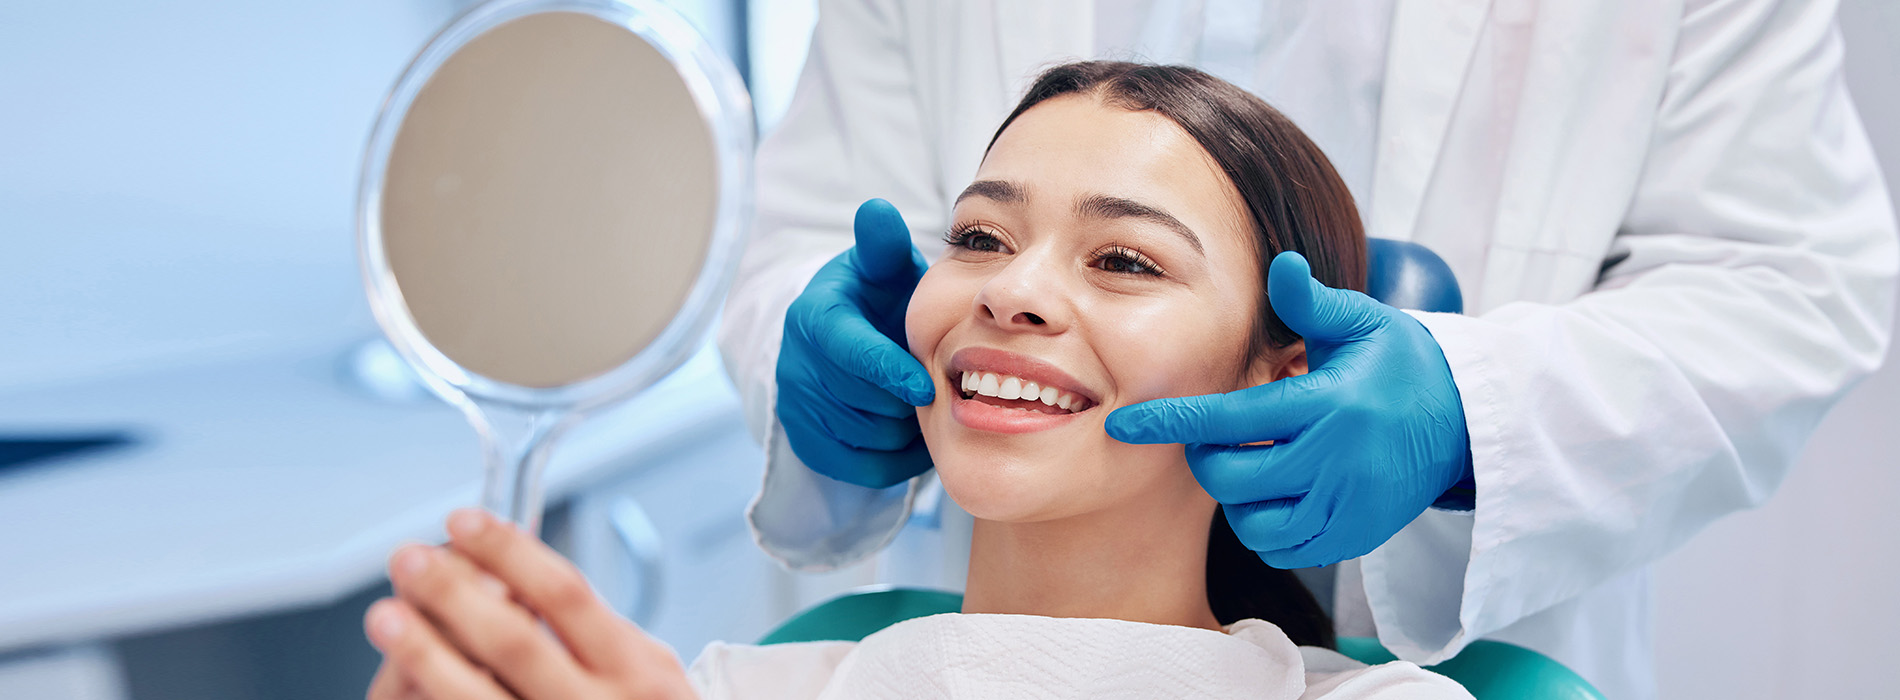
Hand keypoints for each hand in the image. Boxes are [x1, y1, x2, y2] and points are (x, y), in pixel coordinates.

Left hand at [365, 509, 694, 699]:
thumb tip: (508, 576)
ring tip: (387, 615)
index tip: (464, 521)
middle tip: (410, 559)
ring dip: (426, 652)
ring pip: (478, 695)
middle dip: (454, 593)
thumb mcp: (649, 672)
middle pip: (513, 640)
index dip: (508, 552)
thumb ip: (592, 629)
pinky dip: (433, 697)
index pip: (563, 594)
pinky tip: (404, 680)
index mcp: (635, 670)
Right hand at [776, 198, 934, 487]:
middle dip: (906, 399)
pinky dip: (896, 458)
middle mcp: (795, 364)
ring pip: (868, 438)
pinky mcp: (807, 443)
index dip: (889, 371)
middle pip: (864, 402)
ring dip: (906, 428)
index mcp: (814, 317)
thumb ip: (884, 245)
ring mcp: (797, 407)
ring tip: (922, 404)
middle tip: (937, 387)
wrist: (845, 340)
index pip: (849, 352)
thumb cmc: (877, 299)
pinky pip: (863, 468)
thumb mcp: (882, 268)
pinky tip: (910, 430)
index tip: (927, 386)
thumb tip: (878, 210)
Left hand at [1106, 252, 1473, 568]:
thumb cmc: (1402, 364)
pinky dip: (1267, 528)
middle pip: (1231, 479)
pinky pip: (1286, 548)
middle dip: (1207, 458)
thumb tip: (1280, 265)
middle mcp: (1335, 462)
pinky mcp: (1355, 537)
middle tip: (1219, 437)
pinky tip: (1278, 494)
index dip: (1171, 423)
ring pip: (1254, 523)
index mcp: (1328, 405)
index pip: (1230, 420)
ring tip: (1254, 464)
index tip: (1124, 424)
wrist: (1465, 423)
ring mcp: (1346, 507)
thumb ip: (1312, 303)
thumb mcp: (1364, 323)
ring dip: (1237, 497)